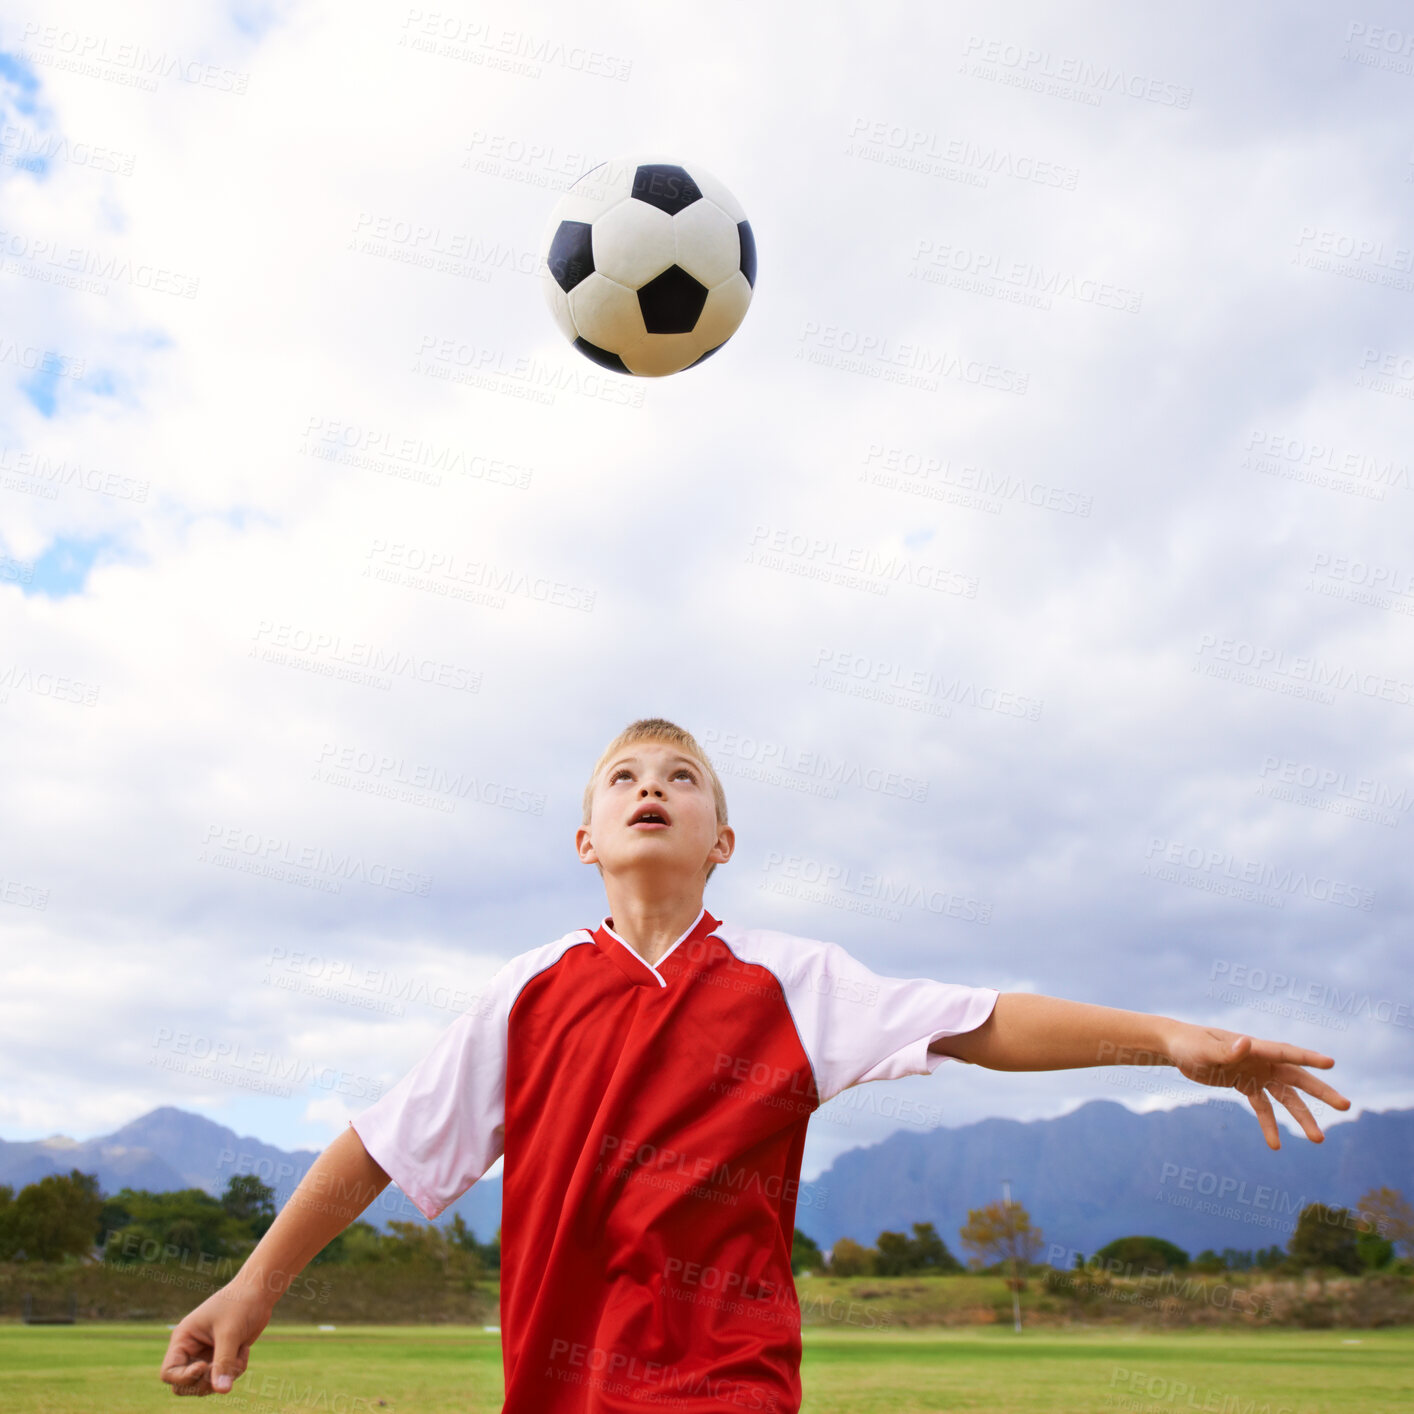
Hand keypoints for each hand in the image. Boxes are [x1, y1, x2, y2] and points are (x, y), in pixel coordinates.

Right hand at [159, 1281, 271, 1395]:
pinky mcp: (221, 1357)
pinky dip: (236, 1369)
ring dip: (225, 1375)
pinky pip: (223, 1377)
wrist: (260, 1292)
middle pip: (184, 1385)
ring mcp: (206, 1355)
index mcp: (183, 1338)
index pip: (168, 1373)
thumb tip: (222, 1390)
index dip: (183, 1378)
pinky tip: (245, 1349)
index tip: (203, 1366)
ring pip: (206, 1384)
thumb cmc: (241, 1303)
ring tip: (240, 1354)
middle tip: (226, 1368)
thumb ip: (224, 1362)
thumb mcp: (230, 1333)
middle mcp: (191, 1349)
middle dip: (205, 1382)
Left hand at [1163, 1022, 1350, 1148]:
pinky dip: (1269, 1124)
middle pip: (1297, 1076)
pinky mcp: (1245, 1085)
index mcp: (1254, 1047)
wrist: (1176, 1047)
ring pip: (1285, 1097)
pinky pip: (1263, 1107)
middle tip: (1345, 1106)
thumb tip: (1246, 1043)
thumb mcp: (1204, 1049)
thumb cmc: (1189, 1043)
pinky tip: (1275, 1146)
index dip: (1308, 1057)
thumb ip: (1226, 1049)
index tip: (1331, 1063)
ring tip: (1318, 1140)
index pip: (1285, 1052)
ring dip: (1301, 1117)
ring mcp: (1255, 1073)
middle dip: (1321, 1092)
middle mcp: (1260, 1060)